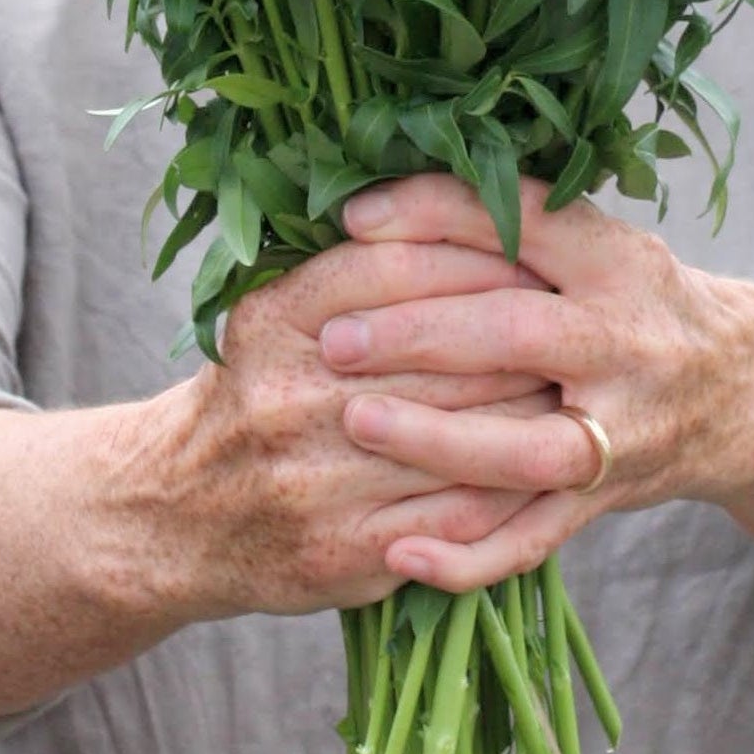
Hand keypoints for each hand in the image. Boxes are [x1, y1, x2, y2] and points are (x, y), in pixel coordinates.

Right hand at [0, 229, 573, 713]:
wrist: (176, 512)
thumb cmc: (253, 389)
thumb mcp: (277, 306)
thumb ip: (356, 262)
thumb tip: (465, 202)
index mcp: (277, 318)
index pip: (398, 265)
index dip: (475, 251)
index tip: (535, 247)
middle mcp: (291, 396)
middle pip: (441, 350)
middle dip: (518, 330)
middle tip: (576, 312)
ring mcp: (316, 480)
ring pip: (457, 435)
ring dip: (528, 411)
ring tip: (578, 384)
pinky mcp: (340, 552)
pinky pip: (451, 517)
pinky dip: (504, 489)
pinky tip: (543, 465)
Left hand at [320, 176, 753, 593]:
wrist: (743, 388)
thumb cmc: (639, 299)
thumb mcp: (598, 244)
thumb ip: (511, 224)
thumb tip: (378, 211)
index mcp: (617, 261)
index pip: (521, 222)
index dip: (435, 213)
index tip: (354, 219)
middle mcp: (626, 342)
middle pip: (516, 334)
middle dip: (419, 334)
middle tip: (335, 337)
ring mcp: (620, 432)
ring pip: (524, 450)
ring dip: (435, 441)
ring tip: (355, 422)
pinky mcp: (605, 501)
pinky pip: (531, 540)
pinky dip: (466, 556)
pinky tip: (398, 550)